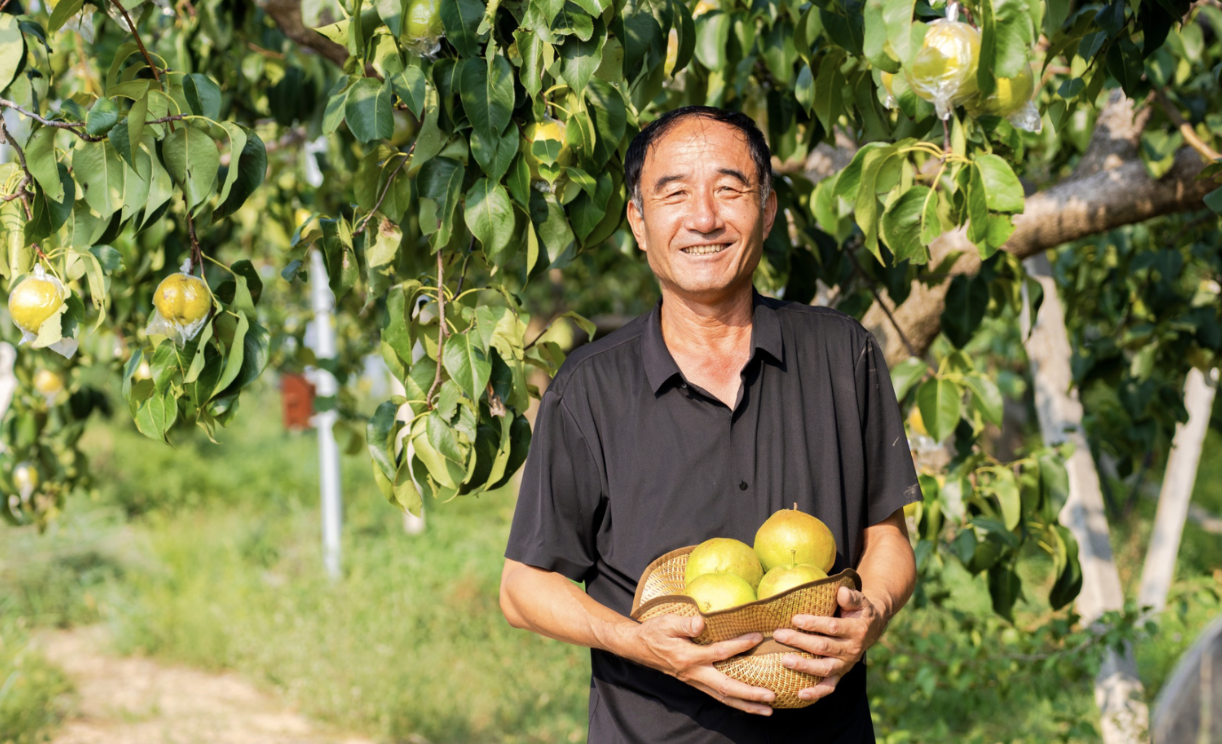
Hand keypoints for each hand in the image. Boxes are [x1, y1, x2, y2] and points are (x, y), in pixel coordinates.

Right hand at [621, 613, 775, 714]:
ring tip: (768, 709)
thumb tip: (701, 622)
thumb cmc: (655, 632)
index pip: (719, 652)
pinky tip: (749, 704)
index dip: (739, 646)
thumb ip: (684, 623)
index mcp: (688, 656)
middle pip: (726, 687)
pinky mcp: (697, 682)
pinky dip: (736, 702)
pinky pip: (719, 695)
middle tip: (771, 696)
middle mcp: (694, 673)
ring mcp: (695, 681)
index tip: (758, 638)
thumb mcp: (666, 622)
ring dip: (747, 704)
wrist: (639, 647)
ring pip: (724, 697)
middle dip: (750, 693)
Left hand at [771, 586, 887, 703]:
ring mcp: (845, 664)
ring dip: (804, 666)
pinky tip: (800, 694)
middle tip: (779, 635)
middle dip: (800, 641)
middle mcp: (851, 649)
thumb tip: (841, 592)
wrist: (871, 627)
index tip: (795, 618)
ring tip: (784, 660)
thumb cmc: (858, 611)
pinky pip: (829, 686)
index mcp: (856, 630)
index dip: (814, 623)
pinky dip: (816, 692)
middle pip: (824, 647)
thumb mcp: (860, 600)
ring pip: (824, 668)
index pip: (833, 627)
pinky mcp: (840, 674)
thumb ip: (851, 597)